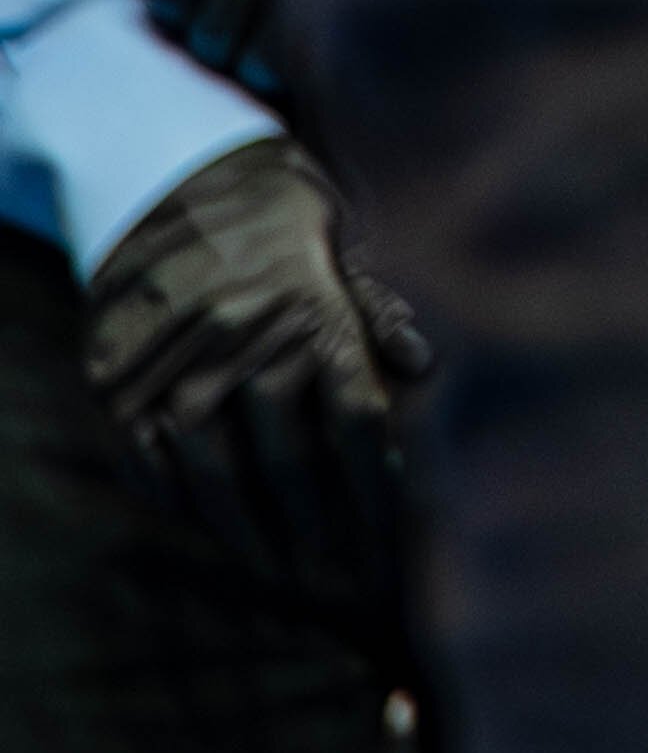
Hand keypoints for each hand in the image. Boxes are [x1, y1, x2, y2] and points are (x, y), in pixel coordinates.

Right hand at [80, 131, 425, 657]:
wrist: (169, 167)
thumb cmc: (274, 214)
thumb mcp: (339, 244)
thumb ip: (375, 311)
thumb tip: (424, 369)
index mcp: (314, 311)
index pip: (358, 427)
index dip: (375, 496)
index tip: (388, 547)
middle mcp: (246, 342)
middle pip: (293, 466)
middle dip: (320, 536)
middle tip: (339, 586)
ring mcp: (177, 365)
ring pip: (217, 479)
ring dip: (251, 537)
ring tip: (279, 574)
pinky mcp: (119, 380)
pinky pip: (151, 464)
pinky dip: (182, 505)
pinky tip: (209, 528)